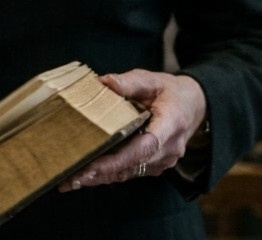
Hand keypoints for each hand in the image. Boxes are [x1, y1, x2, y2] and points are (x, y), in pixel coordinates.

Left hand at [58, 69, 205, 191]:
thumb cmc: (169, 91)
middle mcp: (169, 149)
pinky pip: (128, 172)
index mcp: (171, 124)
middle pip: (131, 165)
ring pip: (127, 173)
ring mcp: (163, 161)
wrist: (192, 106)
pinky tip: (82, 177)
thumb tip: (103, 82)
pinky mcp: (153, 166)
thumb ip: (129, 82)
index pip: (145, 147)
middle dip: (100, 173)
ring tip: (69, 181)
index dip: (118, 160)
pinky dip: (106, 174)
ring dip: (99, 178)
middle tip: (70, 178)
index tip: (93, 166)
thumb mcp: (152, 80)